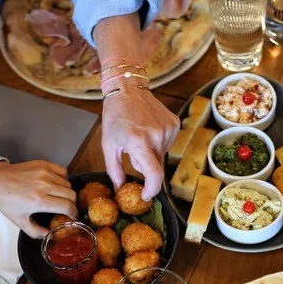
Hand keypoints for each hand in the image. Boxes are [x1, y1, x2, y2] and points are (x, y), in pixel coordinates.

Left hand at [0, 160, 76, 238]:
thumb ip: (36, 232)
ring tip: (60, 197)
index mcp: (39, 201)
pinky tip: (58, 184)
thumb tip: (51, 235)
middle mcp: (44, 185)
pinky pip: (63, 171)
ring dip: (67, 192)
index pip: (67, 206)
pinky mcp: (43, 164)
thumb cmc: (7, 201)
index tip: (73, 216)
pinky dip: (64, 179)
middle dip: (72, 204)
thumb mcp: (19, 221)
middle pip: (71, 194)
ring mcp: (44, 173)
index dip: (74, 213)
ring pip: (68, 183)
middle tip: (67, 208)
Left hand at [102, 84, 178, 200]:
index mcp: (138, 142)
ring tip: (140, 136)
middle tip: (132, 150)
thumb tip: (121, 189)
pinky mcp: (174, 123)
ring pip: (161, 155)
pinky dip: (158, 142)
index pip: (154, 175)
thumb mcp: (108, 145)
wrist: (127, 87)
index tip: (145, 196)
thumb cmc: (114, 116)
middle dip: (144, 165)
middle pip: (155, 166)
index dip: (152, 190)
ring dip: (151, 152)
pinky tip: (149, 129)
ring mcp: (168, 129)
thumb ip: (114, 170)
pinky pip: (167, 144)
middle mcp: (156, 136)